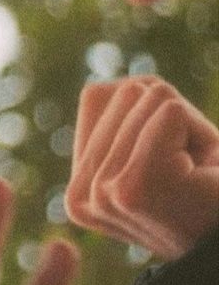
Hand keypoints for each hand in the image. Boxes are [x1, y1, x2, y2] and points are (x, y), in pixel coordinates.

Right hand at [66, 77, 218, 259]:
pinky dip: (196, 129)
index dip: (149, 117)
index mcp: (78, 190)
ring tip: (193, 174)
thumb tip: (132, 89)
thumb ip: (126, 105)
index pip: (97, 96)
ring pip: (145, 96)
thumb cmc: (209, 189)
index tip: (168, 166)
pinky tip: (199, 174)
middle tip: (187, 172)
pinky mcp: (133, 187)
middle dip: (168, 119)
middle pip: (123, 93)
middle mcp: (79, 195)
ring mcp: (101, 193)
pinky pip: (168, 109)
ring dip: (186, 126)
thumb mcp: (155, 139)